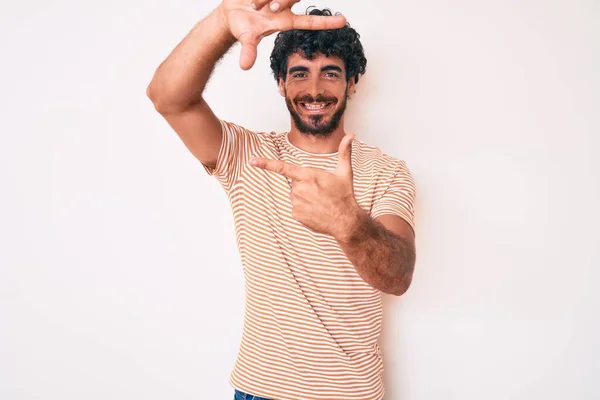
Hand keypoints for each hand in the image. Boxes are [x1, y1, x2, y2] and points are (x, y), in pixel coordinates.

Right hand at [219, 0, 345, 69]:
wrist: (230, 13)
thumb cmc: (242, 26)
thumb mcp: (246, 38)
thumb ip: (249, 50)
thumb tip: (245, 66)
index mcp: (284, 21)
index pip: (309, 22)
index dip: (326, 23)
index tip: (344, 21)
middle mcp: (285, 7)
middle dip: (281, 0)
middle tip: (269, 6)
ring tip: (255, 3)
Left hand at [250, 134, 361, 237]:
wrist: (345, 221)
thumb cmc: (345, 195)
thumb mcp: (345, 172)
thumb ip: (345, 152)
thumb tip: (351, 134)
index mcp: (308, 175)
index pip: (283, 168)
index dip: (266, 164)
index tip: (252, 161)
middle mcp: (299, 188)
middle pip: (295, 183)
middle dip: (305, 185)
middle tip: (321, 191)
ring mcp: (296, 202)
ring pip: (295, 195)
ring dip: (305, 197)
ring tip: (320, 202)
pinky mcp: (296, 214)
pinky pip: (296, 208)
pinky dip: (304, 209)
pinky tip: (316, 211)